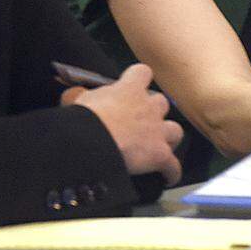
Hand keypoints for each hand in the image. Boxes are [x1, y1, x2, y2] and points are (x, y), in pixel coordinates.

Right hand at [73, 63, 183, 184]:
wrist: (93, 143)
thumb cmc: (84, 119)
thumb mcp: (79, 100)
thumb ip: (82, 95)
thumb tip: (75, 95)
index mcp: (129, 88)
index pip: (142, 72)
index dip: (139, 80)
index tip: (132, 87)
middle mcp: (149, 106)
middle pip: (162, 102)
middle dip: (155, 112)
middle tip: (141, 122)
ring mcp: (158, 131)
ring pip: (176, 131)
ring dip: (168, 138)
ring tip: (158, 147)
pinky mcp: (161, 155)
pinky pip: (174, 165)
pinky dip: (171, 171)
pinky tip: (167, 177)